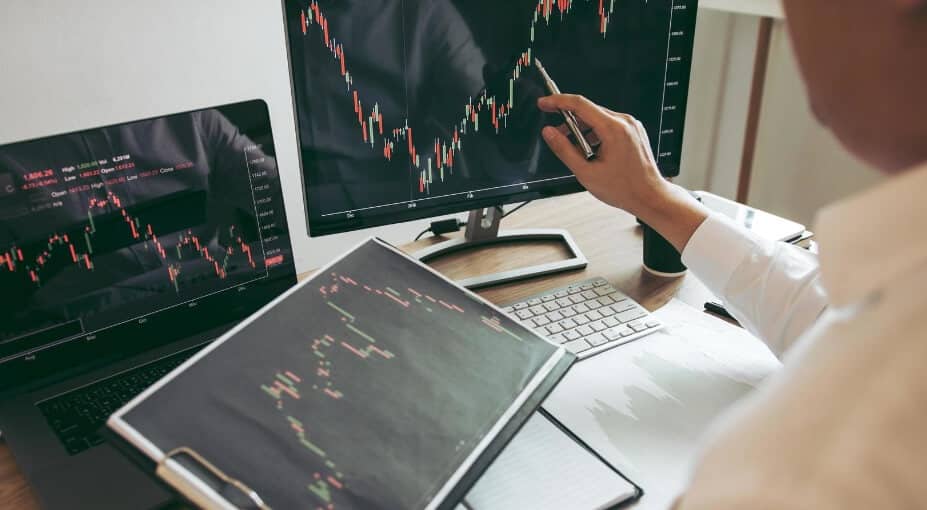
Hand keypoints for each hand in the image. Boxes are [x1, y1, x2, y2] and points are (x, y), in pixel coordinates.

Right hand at [537, 94, 708, 251]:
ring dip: (582, 130)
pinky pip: (609, 124)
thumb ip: (564, 150)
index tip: (545, 103)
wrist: (649, 196)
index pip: (579, 104)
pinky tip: (591, 151)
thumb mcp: (586, 172)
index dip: (557, 102)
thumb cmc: (625, 188)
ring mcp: (631, 126)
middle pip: (588, 111)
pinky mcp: (633, 131)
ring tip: (577, 152)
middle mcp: (625, 122)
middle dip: (569, 122)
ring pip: (598, 118)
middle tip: (557, 136)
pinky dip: (595, 133)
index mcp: (613, 129)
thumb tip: (549, 134)